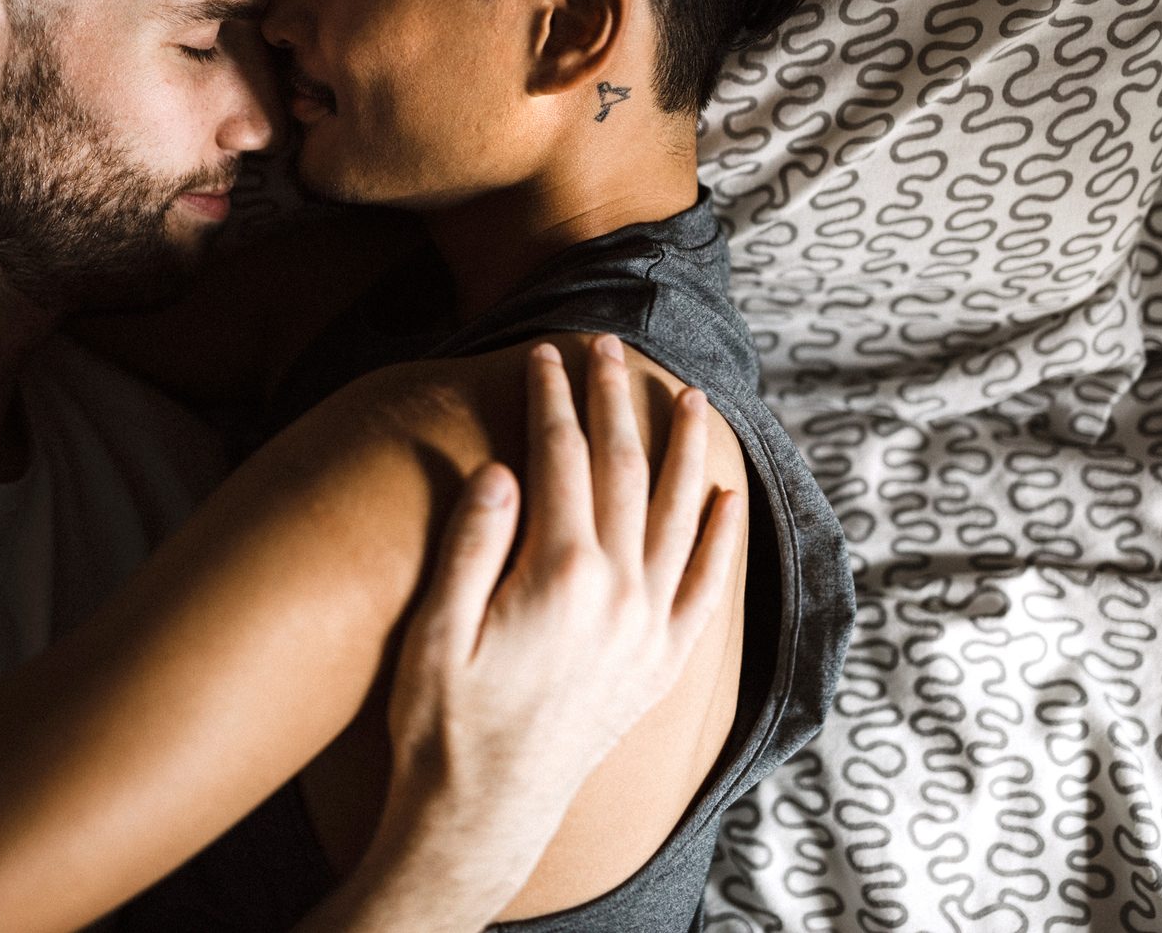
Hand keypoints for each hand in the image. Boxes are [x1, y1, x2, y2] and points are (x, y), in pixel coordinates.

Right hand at [378, 335, 744, 919]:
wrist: (483, 814)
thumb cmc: (443, 723)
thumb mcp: (435, 630)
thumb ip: (473, 545)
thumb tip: (504, 468)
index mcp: (558, 575)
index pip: (560, 459)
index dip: (552, 399)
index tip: (544, 353)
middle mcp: (618, 594)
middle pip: (622, 471)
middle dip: (614, 400)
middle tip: (607, 347)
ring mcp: (648, 629)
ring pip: (678, 515)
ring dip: (682, 449)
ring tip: (688, 397)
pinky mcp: (662, 664)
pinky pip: (708, 587)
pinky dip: (721, 538)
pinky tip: (725, 498)